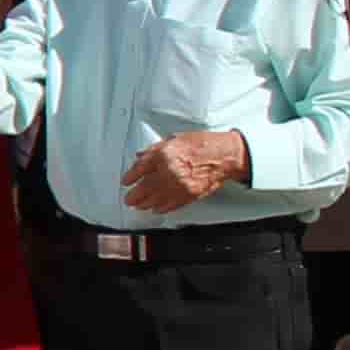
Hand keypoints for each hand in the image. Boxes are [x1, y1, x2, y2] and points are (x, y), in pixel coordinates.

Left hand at [119, 130, 246, 213]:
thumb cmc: (202, 145)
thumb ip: (154, 150)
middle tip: (128, 199)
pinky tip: (156, 209)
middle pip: (144, 188)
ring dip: (145, 204)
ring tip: (139, 205)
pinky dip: (162, 208)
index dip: (130, 177)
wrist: (224, 155)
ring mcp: (180, 185)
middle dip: (134, 196)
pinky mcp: (189, 195)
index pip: (139, 169)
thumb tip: (140, 157)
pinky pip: (171, 205)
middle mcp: (169, 171)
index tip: (126, 181)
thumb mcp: (174, 139)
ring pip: (156, 199)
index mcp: (164, 155)